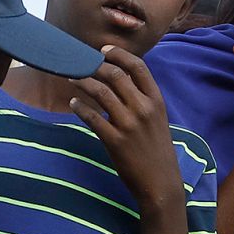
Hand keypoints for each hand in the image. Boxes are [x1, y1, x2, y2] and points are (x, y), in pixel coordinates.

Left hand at [70, 46, 183, 210]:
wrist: (161, 184)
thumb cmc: (158, 152)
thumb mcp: (158, 120)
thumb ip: (143, 100)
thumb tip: (122, 81)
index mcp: (156, 101)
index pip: (138, 67)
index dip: (119, 54)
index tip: (103, 50)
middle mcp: (143, 109)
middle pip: (115, 75)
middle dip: (94, 66)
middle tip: (81, 64)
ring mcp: (128, 124)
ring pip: (100, 92)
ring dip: (83, 82)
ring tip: (73, 79)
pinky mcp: (115, 141)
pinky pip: (91, 117)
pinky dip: (79, 107)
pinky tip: (73, 103)